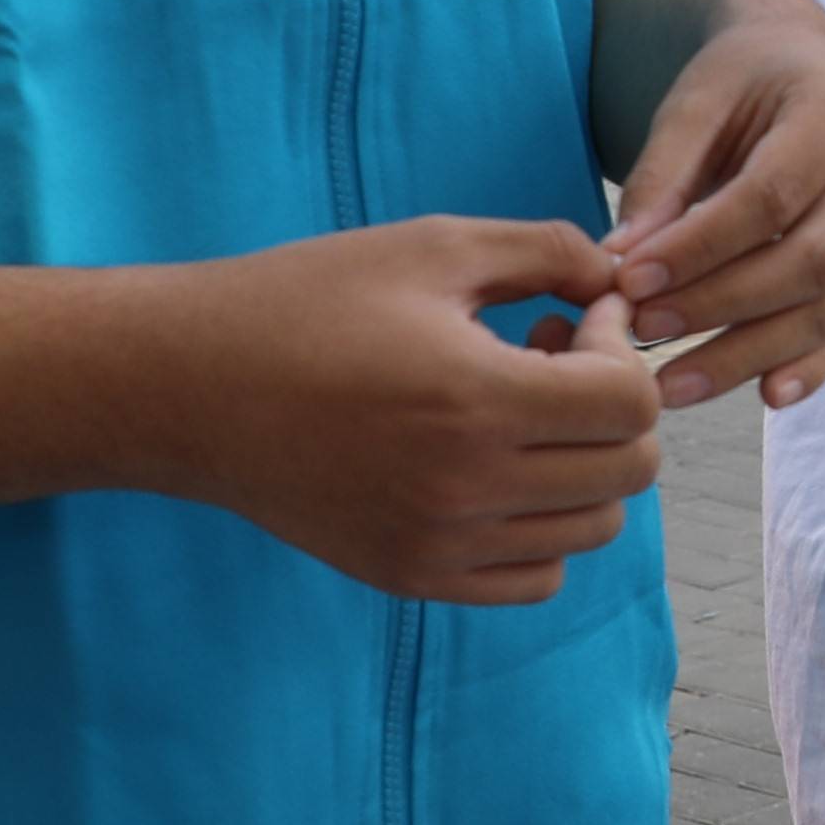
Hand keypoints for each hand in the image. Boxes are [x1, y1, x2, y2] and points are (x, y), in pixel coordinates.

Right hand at [146, 215, 662, 604]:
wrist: (192, 387)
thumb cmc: (308, 302)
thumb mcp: (434, 247)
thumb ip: (548, 251)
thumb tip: (623, 279)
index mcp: (478, 400)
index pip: (632, 404)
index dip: (625, 347)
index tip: (580, 312)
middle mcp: (467, 488)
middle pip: (628, 471)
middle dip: (615, 404)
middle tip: (555, 354)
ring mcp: (440, 544)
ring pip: (592, 527)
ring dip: (583, 464)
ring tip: (522, 408)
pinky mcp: (412, 576)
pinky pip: (536, 576)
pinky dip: (544, 527)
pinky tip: (499, 467)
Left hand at [611, 0, 824, 412]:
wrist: (807, 66)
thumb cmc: (745, 82)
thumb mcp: (694, 103)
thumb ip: (660, 179)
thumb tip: (622, 265)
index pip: (772, 195)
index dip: (699, 248)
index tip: (630, 282)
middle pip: (814, 260)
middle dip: (721, 306)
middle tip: (643, 331)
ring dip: (752, 354)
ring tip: (676, 385)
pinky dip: (812, 367)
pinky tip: (762, 393)